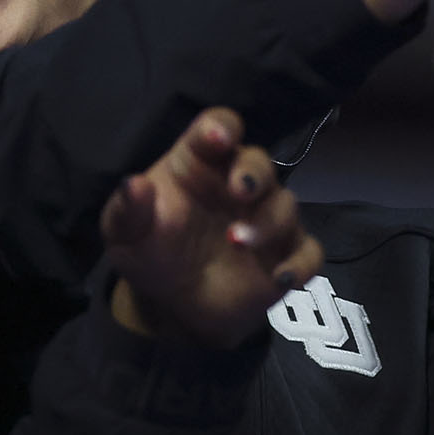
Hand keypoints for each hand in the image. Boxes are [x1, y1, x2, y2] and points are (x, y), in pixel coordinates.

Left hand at [102, 109, 318, 348]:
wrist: (170, 306)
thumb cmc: (149, 252)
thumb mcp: (124, 233)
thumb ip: (129, 210)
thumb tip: (133, 184)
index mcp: (198, 164)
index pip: (217, 128)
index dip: (221, 127)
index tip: (217, 137)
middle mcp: (235, 184)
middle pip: (257, 162)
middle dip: (253, 173)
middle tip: (239, 192)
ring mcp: (264, 218)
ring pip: (285, 204)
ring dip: (268, 222)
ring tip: (238, 243)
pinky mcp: (284, 254)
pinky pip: (309, 251)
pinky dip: (301, 263)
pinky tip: (281, 277)